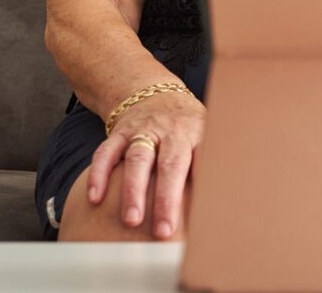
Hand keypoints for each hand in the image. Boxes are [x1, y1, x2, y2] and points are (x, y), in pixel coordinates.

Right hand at [85, 89, 204, 239]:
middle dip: (167, 199)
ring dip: (134, 191)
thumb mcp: (205, 133)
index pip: (204, 159)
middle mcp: (171, 131)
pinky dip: (99, 175)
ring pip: (138, 159)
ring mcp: (144, 130)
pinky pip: (106, 152)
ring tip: (132, 220)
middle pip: (171, 164)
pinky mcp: (119, 132)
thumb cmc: (185, 126)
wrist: (153, 92)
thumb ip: (211, 162)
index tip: (204, 214)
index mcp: (198, 133)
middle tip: (164, 230)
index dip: (204, 185)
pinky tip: (95, 198)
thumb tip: (226, 199)